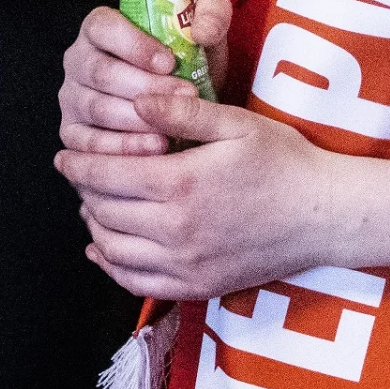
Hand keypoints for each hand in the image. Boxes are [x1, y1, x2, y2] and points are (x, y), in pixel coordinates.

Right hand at [59, 0, 227, 157]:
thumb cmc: (185, 67)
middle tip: (185, 97)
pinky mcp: (72, 134)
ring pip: (98, 108)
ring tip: (175, 126)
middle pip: (101, 71)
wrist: (179, 110)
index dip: (134, 45)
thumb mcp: (204, 37)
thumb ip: (213, 16)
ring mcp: (71, 98)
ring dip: (139, 120)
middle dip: (146, 87)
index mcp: (99, 28)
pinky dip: (124, 147)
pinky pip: (90, 144)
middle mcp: (77, 60)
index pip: (103, 27)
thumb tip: (202, 30)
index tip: (169, 62)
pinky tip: (155, 148)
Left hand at [60, 82, 358, 299]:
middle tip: (82, 175)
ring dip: (95, 226)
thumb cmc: (285, 162)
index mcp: (180, 185)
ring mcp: (185, 265)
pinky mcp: (198, 287)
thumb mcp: (236, 123)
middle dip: (85, 192)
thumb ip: (182, 112)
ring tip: (94, 205)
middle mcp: (175, 231)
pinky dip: (112, 267)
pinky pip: (138, 283)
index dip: (78, 165)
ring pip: (114, 250)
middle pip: (104, 212)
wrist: (324, 216)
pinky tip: (104, 249)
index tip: (65, 155)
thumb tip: (136, 101)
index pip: (106, 176)